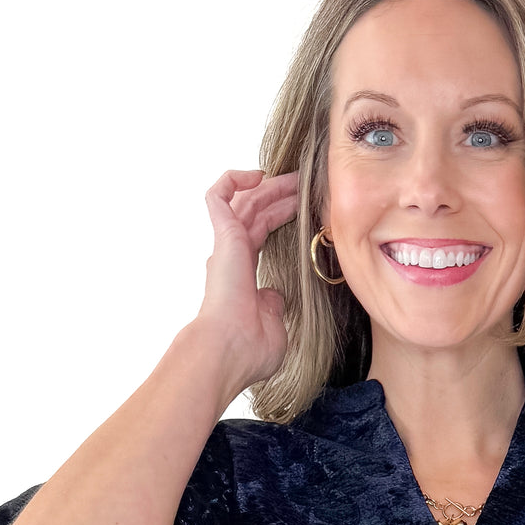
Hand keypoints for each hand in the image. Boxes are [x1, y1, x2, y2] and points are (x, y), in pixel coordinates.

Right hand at [193, 167, 300, 392]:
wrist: (229, 350)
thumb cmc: (249, 349)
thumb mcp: (272, 323)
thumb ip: (272, 305)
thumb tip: (273, 296)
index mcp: (241, 274)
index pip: (260, 233)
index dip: (279, 215)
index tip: (303, 206)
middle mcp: (231, 256)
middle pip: (255, 212)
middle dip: (280, 195)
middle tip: (304, 182)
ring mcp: (226, 245)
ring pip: (246, 201)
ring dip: (271, 186)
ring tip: (297, 177)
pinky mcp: (224, 237)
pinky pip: (219, 195)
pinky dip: (233, 179)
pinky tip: (258, 175)